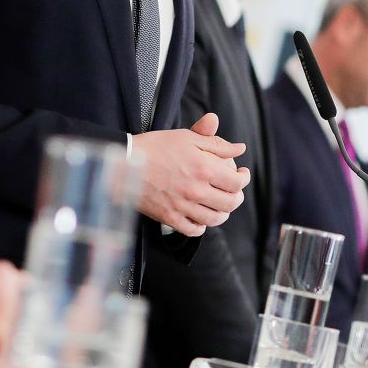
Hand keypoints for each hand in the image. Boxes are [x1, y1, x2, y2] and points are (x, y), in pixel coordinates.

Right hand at [131, 113, 247, 235]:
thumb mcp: (187, 137)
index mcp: (204, 168)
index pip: (237, 182)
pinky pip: (194, 230)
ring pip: (215, 219)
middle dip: (237, 196)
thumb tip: (239, 148)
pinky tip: (200, 216)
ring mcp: (183, 206)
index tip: (242, 174)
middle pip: (230, 203)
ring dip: (222, 212)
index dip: (244, 178)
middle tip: (233, 190)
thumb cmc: (155, 147)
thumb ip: (216, 144)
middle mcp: (196, 190)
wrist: (124, 163)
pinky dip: (201, 225)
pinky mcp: (170, 218)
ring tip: (219, 204)